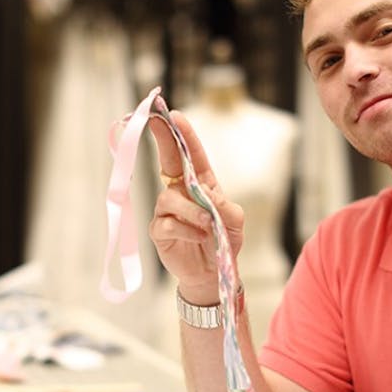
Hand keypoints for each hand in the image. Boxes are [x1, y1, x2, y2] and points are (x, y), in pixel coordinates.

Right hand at [148, 109, 244, 300]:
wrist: (213, 275)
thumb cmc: (223, 243)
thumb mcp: (234, 221)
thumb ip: (223, 205)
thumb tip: (205, 194)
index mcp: (200, 184)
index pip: (191, 155)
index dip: (182, 135)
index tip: (174, 116)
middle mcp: (180, 193)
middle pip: (167, 161)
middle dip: (162, 140)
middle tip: (157, 121)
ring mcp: (167, 212)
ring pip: (169, 198)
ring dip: (192, 210)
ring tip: (208, 225)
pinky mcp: (159, 231)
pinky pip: (167, 223)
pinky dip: (186, 229)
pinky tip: (197, 237)